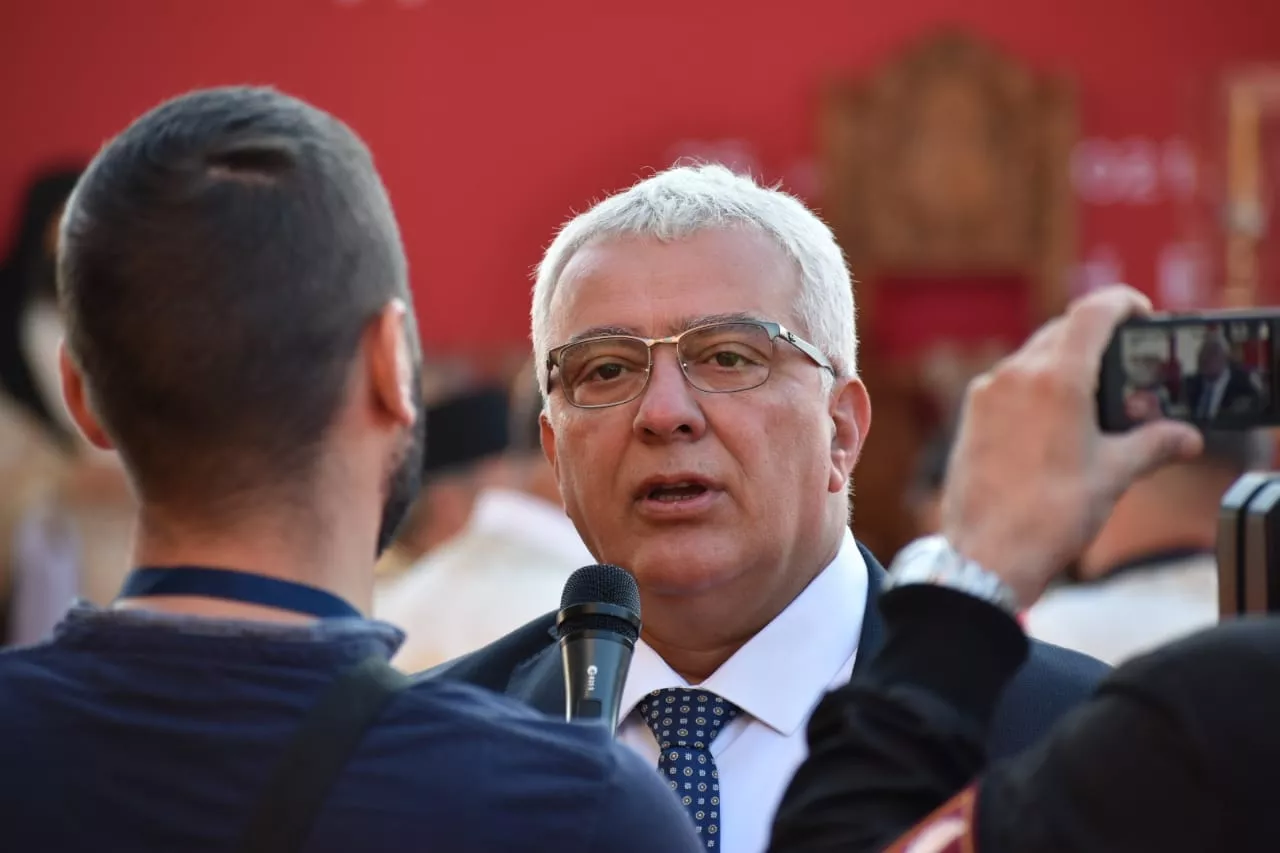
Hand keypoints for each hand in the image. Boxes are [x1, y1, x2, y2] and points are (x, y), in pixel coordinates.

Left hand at [941, 285, 1203, 607]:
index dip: (1122, 303)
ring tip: (1092, 400)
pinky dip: (1035, 388)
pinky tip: (1053, 422)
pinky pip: (1009, 384)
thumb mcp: (1114, 475)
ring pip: (1032, 357)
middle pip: (1062, 331)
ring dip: (1064, 365)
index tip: (1140, 312)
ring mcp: (986, 394)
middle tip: (1125, 364)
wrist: (987, 555)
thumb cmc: (1049, 515)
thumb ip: (1154, 444)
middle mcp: (1015, 375)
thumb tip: (1184, 437)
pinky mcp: (970, 416)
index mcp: (1056, 379)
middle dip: (1096, 340)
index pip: (1092, 312)